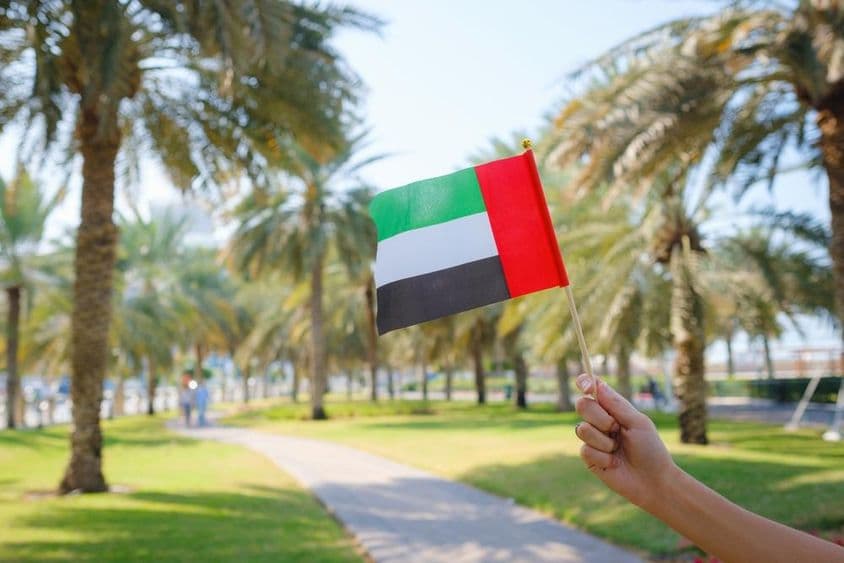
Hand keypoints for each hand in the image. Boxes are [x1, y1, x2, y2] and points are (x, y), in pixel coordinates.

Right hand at [574, 374, 676, 509]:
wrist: (653, 481)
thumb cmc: (650, 450)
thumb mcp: (637, 422)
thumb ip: (616, 404)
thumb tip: (596, 383)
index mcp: (612, 409)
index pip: (592, 390)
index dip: (585, 383)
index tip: (586, 386)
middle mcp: (599, 421)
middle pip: (582, 405)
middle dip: (599, 417)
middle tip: (615, 428)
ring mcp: (593, 439)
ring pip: (582, 429)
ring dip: (603, 440)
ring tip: (617, 449)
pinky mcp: (589, 458)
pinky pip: (585, 449)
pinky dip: (602, 457)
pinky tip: (613, 464)